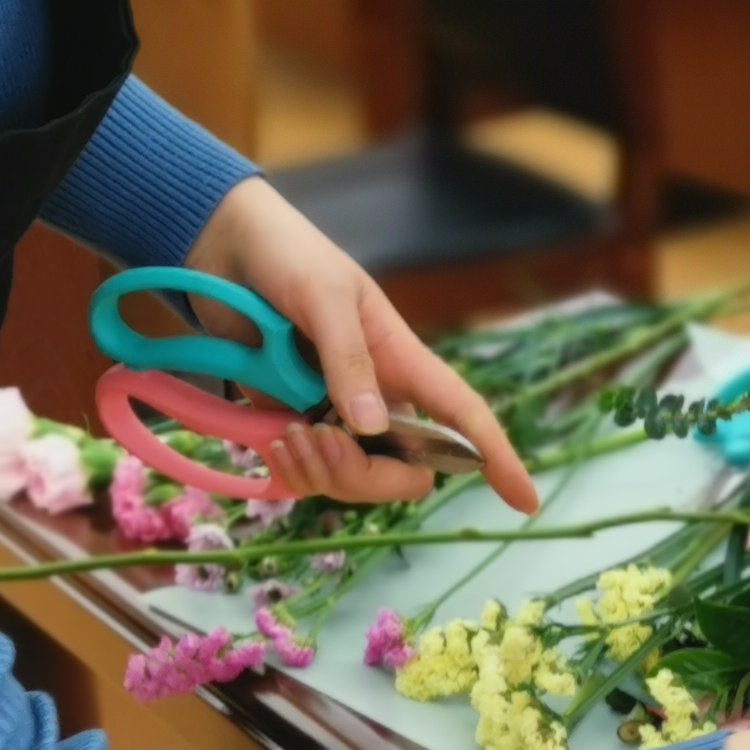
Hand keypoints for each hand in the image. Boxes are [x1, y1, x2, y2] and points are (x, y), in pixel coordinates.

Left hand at [182, 178, 539, 513]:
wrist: (224, 248)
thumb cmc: (288, 255)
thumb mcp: (324, 296)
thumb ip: (348, 360)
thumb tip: (372, 427)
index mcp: (401, 359)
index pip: (462, 414)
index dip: (496, 457)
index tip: (524, 500)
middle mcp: (376, 395)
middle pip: (405, 470)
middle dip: (366, 476)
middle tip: (316, 440)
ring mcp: (334, 413)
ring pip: (354, 480)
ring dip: (320, 471)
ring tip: (283, 434)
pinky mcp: (292, 422)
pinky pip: (308, 474)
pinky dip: (292, 470)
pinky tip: (270, 440)